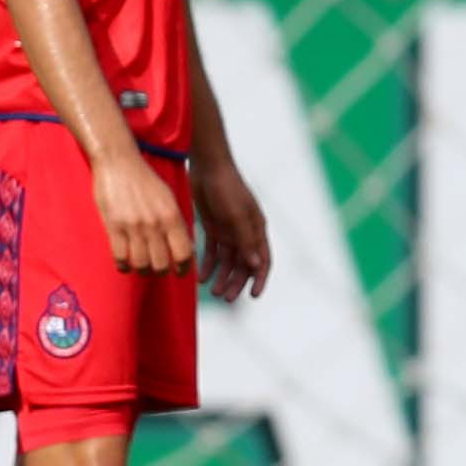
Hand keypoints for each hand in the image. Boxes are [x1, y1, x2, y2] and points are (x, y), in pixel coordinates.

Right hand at [95, 151, 193, 275]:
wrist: (118, 162)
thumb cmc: (145, 179)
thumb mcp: (168, 198)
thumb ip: (176, 221)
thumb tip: (184, 245)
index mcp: (172, 216)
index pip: (183, 253)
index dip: (183, 268)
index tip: (179, 272)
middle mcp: (154, 224)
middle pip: (161, 264)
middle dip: (161, 271)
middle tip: (158, 269)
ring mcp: (133, 227)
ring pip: (141, 264)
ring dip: (142, 270)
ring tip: (142, 267)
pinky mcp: (113, 227)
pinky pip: (120, 257)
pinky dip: (123, 265)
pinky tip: (125, 263)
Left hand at [192, 151, 273, 302]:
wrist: (207, 166)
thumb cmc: (227, 188)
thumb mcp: (237, 215)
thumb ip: (246, 240)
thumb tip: (256, 266)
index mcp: (257, 229)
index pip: (263, 260)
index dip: (260, 279)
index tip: (253, 296)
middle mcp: (245, 233)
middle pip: (244, 265)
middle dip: (237, 283)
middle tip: (226, 298)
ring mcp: (229, 231)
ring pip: (228, 262)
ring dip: (223, 277)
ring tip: (213, 292)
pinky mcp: (214, 228)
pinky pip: (213, 252)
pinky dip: (209, 266)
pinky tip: (202, 278)